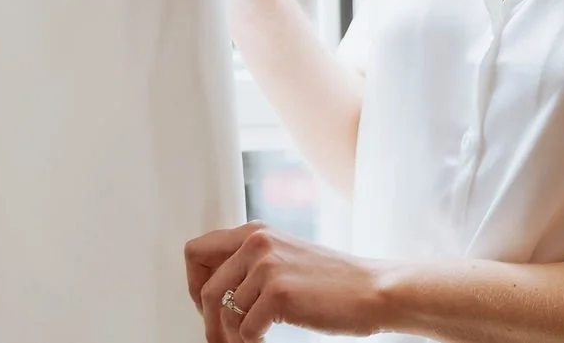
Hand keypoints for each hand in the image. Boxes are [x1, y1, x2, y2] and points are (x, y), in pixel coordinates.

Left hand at [185, 221, 385, 341]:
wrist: (371, 289)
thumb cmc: (331, 280)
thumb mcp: (285, 257)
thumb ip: (251, 263)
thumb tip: (213, 289)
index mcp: (255, 232)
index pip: (196, 251)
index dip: (193, 284)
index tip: (204, 306)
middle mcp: (257, 243)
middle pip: (204, 289)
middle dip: (208, 323)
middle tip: (219, 340)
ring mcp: (267, 266)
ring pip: (223, 314)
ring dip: (231, 340)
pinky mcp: (278, 293)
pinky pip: (245, 331)